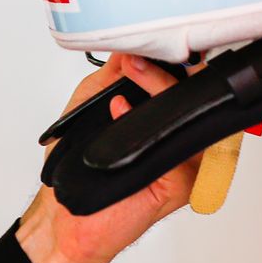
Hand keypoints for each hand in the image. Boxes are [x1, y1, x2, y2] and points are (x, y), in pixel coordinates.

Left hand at [18, 55, 199, 262]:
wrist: (65, 217)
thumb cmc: (78, 170)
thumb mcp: (90, 106)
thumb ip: (113, 74)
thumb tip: (131, 45)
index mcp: (160, 121)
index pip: (185, 84)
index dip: (175, 61)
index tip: (154, 44)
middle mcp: (176, 139)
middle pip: (196, 97)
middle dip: (174, 71)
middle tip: (142, 59)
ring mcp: (183, 162)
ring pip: (192, 118)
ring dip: (164, 91)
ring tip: (135, 75)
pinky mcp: (180, 184)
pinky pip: (182, 149)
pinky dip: (156, 127)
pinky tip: (125, 113)